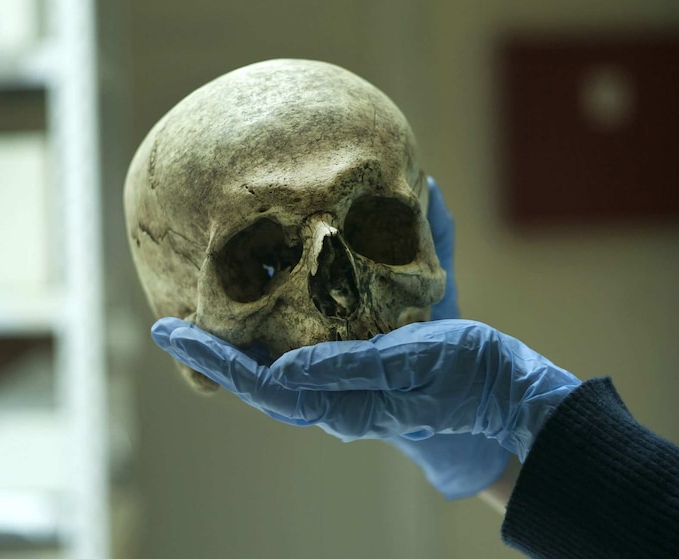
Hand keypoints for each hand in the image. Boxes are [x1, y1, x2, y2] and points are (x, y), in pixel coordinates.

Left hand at [153, 318, 578, 455]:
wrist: (508, 400)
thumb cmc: (465, 385)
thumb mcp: (409, 368)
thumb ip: (347, 367)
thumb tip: (281, 368)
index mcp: (340, 400)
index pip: (260, 383)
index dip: (213, 359)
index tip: (170, 331)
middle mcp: (336, 390)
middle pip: (262, 370)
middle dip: (219, 345)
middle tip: (174, 316)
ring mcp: (353, 374)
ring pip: (286, 350)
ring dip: (250, 326)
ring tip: (216, 296)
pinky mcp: (373, 354)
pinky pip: (324, 331)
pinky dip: (299, 305)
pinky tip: (290, 278)